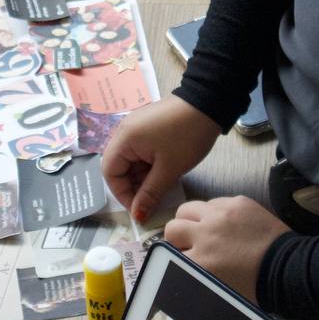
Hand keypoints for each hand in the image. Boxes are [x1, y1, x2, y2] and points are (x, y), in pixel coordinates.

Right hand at [102, 96, 220, 222]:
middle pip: (119, 166)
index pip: (110, 173)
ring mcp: (136, 127)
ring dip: (142, 177)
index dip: (122, 194)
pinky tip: (164, 173)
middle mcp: (125, 131)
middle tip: (151, 200)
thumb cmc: (187, 137)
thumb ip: (150, 194)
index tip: (139, 208)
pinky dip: (149, 165)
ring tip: (161, 187)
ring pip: (131, 160)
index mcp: (124, 139)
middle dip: (133, 186)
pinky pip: (141, 151)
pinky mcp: (148, 127)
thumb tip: (137, 215)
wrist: (209, 103)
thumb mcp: (169, 170)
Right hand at [164, 197, 290, 302]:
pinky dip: (214, 212)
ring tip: (203, 227)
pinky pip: (213, 202)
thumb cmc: (254, 285)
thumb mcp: (218, 287)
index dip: (174, 255)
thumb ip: (196, 274)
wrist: (287, 268)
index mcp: (199, 263)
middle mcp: (204, 235)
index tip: (180, 257)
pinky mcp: (237, 202)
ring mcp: (220, 214)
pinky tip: (227, 222)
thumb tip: (183, 264)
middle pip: (172, 227)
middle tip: (190, 242)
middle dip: (177, 236)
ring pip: (188, 208)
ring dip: (191, 219)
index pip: (168, 253)